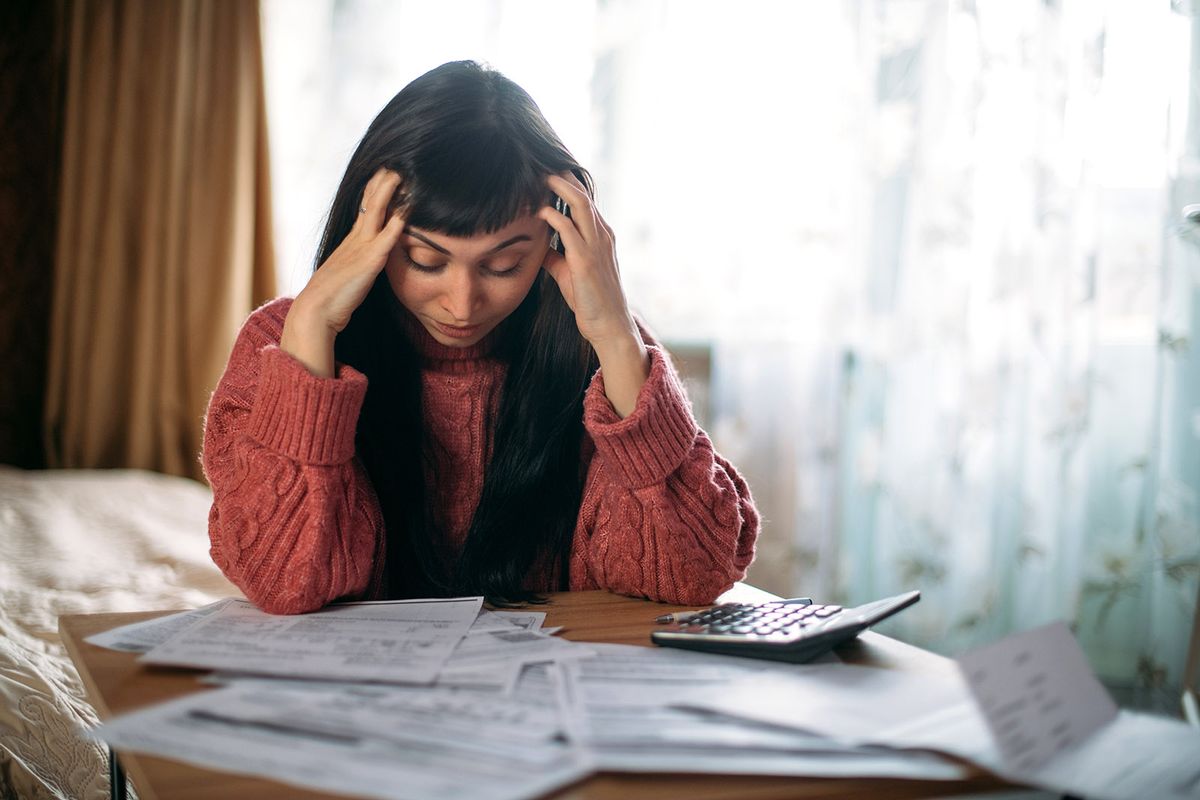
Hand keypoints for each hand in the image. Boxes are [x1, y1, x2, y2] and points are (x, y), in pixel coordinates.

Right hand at [281, 168, 405, 376]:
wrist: (315, 312)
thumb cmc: (331, 299)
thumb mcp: (347, 275)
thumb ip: (358, 265)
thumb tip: (365, 264)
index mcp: (351, 242)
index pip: (365, 209)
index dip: (375, 191)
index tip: (385, 173)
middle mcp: (355, 240)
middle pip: (370, 202)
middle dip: (382, 182)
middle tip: (394, 162)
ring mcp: (361, 249)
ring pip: (377, 212)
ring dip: (389, 192)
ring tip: (400, 173)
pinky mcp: (369, 263)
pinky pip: (386, 238)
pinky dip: (397, 223)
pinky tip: (407, 210)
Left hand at [537, 173, 637, 350]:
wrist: (609, 327)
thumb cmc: (590, 302)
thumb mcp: (569, 275)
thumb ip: (556, 258)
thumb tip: (540, 248)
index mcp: (600, 237)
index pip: (585, 201)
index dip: (568, 184)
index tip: (548, 171)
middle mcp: (602, 236)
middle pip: (584, 195)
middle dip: (564, 177)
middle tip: (543, 162)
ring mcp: (596, 248)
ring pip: (581, 205)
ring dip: (561, 188)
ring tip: (542, 175)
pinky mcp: (586, 262)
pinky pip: (570, 232)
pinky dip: (555, 217)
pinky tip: (541, 211)